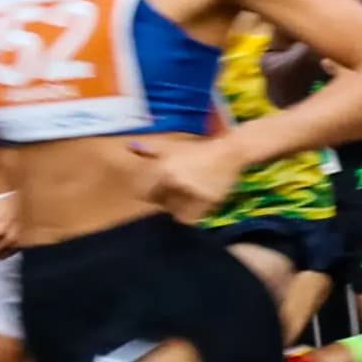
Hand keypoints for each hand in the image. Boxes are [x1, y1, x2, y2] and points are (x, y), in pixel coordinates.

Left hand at [127, 133, 244, 223]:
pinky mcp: (208, 200)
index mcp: (163, 168)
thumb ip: (150, 149)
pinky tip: (196, 204)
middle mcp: (175, 181)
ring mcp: (191, 191)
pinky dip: (192, 213)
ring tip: (185, 199)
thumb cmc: (199, 148)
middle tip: (172, 195)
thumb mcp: (173, 146)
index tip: (152, 193)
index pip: (143, 192)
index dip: (146, 194)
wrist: (231, 151)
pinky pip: (193, 215)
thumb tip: (129, 147)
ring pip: (175, 211)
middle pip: (159, 203)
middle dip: (164, 200)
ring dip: (177, 208)